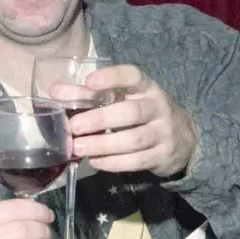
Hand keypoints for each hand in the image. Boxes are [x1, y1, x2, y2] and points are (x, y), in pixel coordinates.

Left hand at [73, 65, 199, 177]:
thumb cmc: (143, 114)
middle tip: (74, 127)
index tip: (90, 81)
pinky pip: (137, 161)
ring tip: (78, 148)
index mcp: (146, 87)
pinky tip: (95, 162)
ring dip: (103, 145)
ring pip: (134, 139)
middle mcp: (159, 107)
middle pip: (131, 113)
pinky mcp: (163, 156)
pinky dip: (114, 162)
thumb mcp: (123, 100)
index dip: (112, 77)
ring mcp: (163, 133)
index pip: (133, 76)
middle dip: (100, 119)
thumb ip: (89, 95)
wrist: (184, 138)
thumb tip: (55, 91)